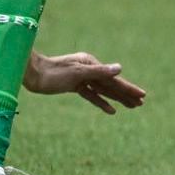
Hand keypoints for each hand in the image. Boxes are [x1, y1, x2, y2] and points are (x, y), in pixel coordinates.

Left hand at [22, 51, 146, 113]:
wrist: (31, 74)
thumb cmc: (52, 73)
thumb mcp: (77, 73)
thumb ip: (99, 72)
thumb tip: (119, 69)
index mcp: (91, 63)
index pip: (114, 79)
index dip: (129, 88)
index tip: (143, 95)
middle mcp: (88, 69)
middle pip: (111, 84)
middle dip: (126, 94)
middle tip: (142, 103)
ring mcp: (81, 77)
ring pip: (103, 90)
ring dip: (117, 98)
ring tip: (132, 106)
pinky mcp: (74, 85)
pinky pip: (91, 95)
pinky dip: (101, 102)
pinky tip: (111, 110)